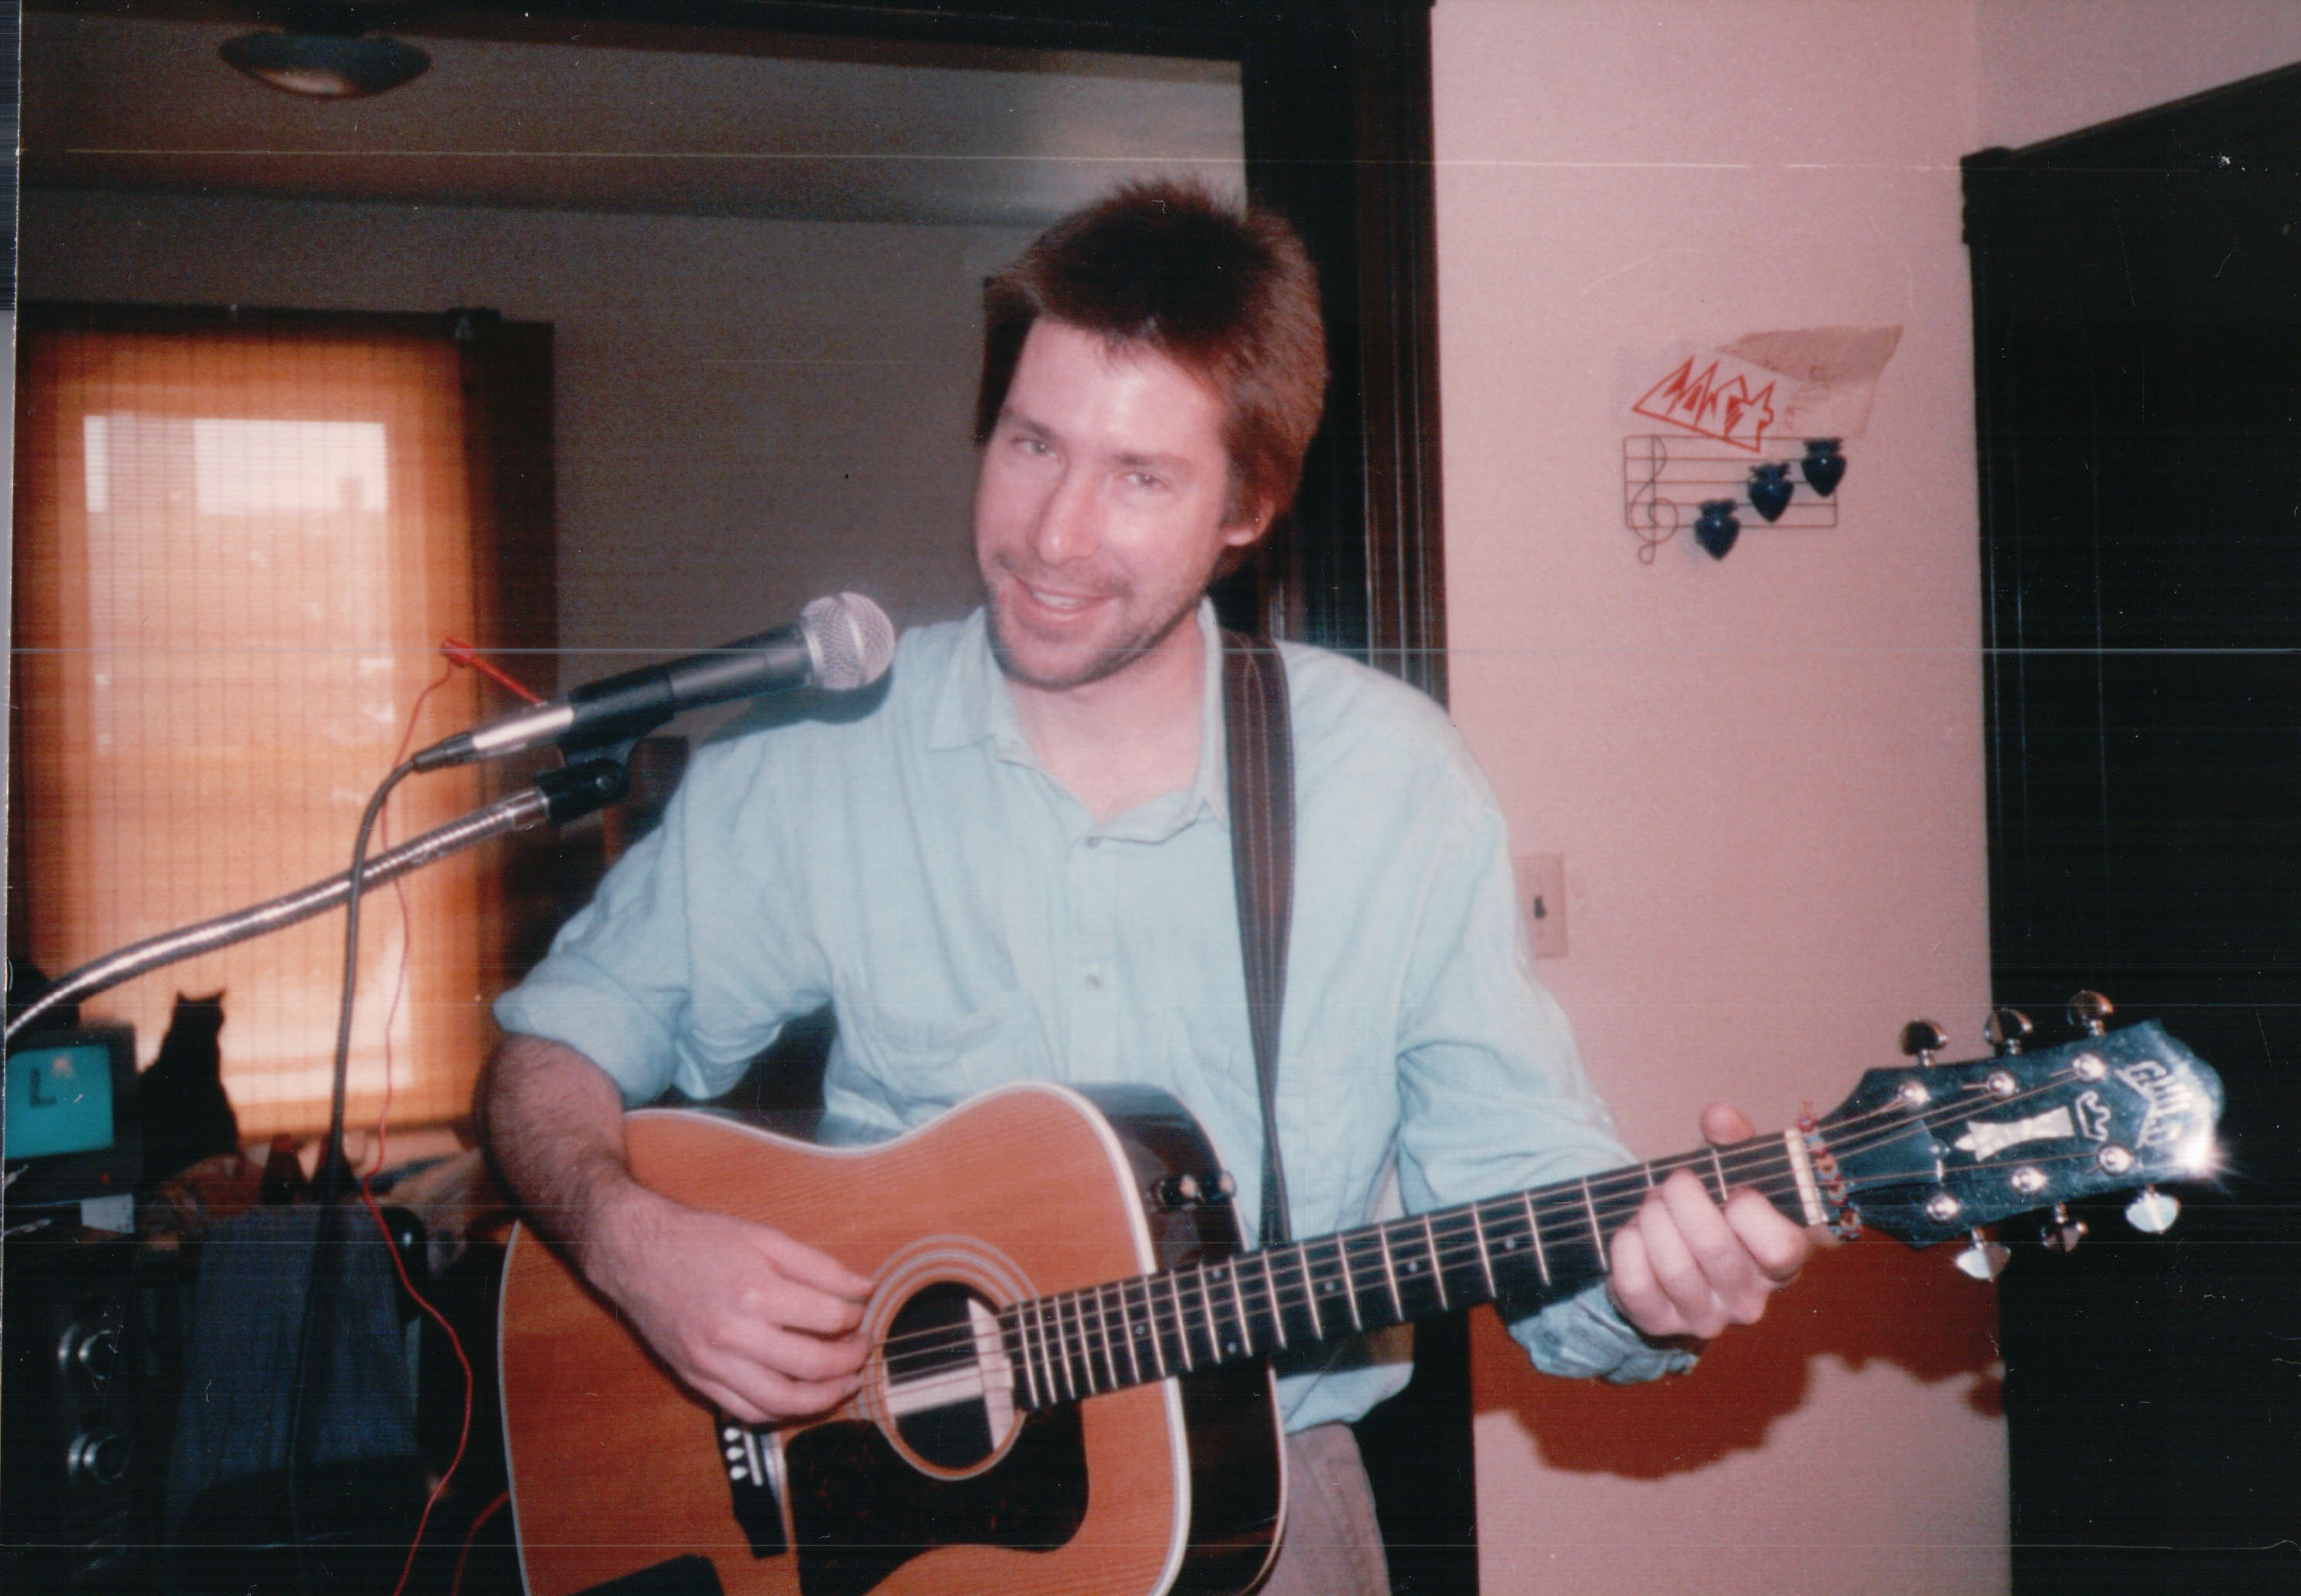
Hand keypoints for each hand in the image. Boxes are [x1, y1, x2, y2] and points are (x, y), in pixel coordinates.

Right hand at [588, 1187, 873, 1424]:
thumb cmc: (701, 1240)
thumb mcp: (765, 1237)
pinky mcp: (695, 1379)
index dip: (854, 1317)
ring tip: (844, 1383)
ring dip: (823, 1398)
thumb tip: (864, 1288)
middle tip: (863, 1350)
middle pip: (812, 1366)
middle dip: (850, 1361)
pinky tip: (799, 1396)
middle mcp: (733, 1334)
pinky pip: (745, 1412)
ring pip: (781, 1402)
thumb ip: (819, 1266)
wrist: (634, 1252)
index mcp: (755, 1292)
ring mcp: (712, 1363)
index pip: (827, 1318)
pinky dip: (779, 1411)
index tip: (860, 1312)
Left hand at [1606, 1104, 1811, 1341]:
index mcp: (1781, 1264)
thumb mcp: (1733, 1170)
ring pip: (1673, 1267)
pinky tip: (1632, 1231)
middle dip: (1682, 1200)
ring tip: (1651, 1203)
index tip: (1732, 1190)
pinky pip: (1636, 1287)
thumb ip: (1733, 1139)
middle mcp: (1748, 1300)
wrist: (1681, 1260)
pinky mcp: (1660, 1325)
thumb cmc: (1717, 1209)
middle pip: (1713, 1247)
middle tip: (1672, 1182)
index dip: (1750, 1209)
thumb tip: (1718, 1117)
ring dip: (1652, 1220)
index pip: (1780, 1246)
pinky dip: (1626, 1248)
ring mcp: (1705, 1320)